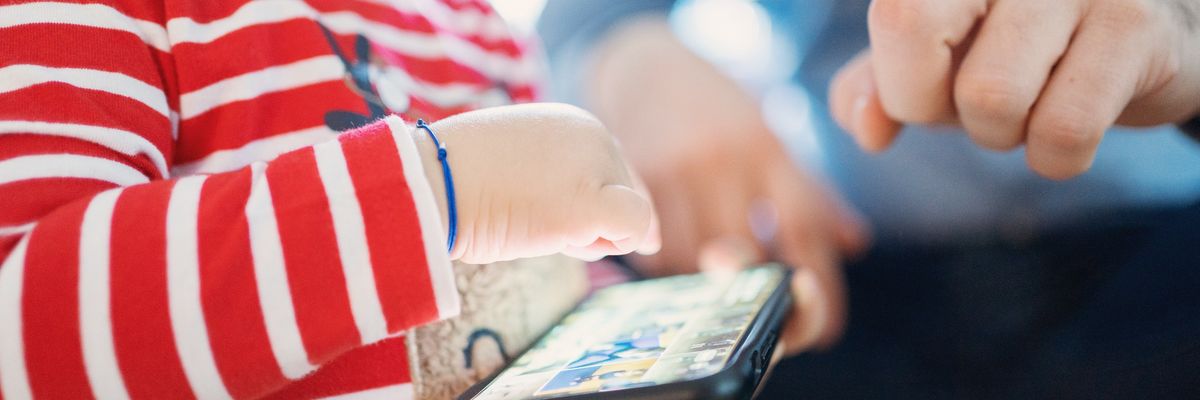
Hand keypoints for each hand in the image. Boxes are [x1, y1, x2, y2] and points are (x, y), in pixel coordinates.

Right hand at [414, 103, 660, 264]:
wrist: (430, 182)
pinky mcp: (595, 202)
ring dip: (588, 237)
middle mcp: (595, 135)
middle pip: (620, 200)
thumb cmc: (463, 184)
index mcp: (574, 124)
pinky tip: (565, 235)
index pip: (612, 177)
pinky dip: (613, 241)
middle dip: (588, 224)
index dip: (589, 208)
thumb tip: (643, 234)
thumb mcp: (519, 173)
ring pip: (628, 219)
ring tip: (532, 218)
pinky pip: (635, 229)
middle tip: (529, 213)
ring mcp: (598, 167)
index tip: (540, 207)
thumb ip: (564, 186)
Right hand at [588, 18, 869, 351]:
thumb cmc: (717, 111)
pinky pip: (654, 248)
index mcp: (770, 148)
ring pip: (694, 260)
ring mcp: (678, 166)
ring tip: (707, 273)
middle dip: (754, 290)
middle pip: (749, 255)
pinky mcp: (635, 177)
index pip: (806, 229)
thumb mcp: (768, 138)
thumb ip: (811, 193)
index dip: (820, 288)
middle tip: (754, 302)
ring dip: (704, 283)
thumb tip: (855, 244)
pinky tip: (674, 252)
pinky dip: (668, 265)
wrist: (645, 64)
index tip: (822, 324)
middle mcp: (727, 155)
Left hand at [831, 0, 1199, 178]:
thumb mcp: (941, 59)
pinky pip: (1063, 130)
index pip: (893, 16)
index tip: (936, 93)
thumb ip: (881, 84)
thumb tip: (866, 128)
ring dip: (1003, 134)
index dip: (900, 83)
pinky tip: (1072, 129)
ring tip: (1035, 106)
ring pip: (990, 96)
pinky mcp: (1137, 27)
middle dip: (936, 106)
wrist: (1149, 38)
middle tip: (980, 104)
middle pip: (913, 31)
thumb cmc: (1025, 46)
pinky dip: (1055, 158)